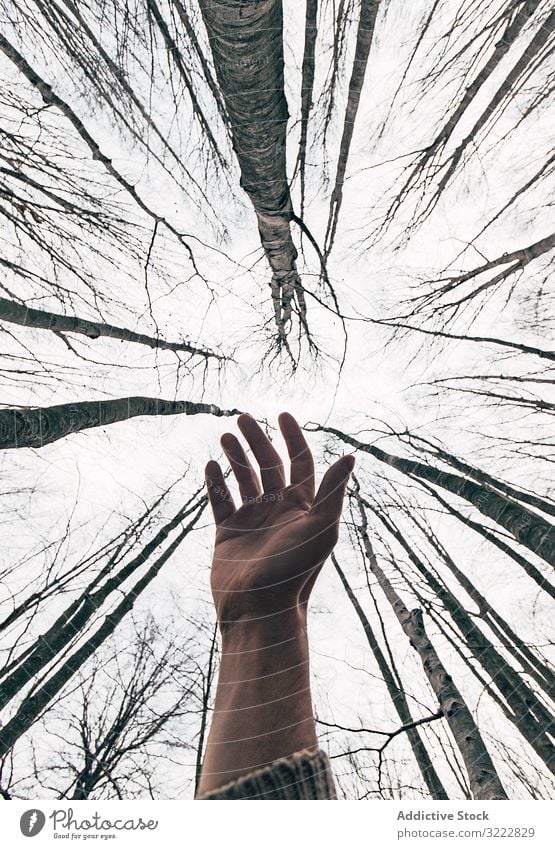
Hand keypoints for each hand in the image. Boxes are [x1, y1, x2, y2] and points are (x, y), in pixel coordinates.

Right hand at [205, 411, 354, 629]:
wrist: (258, 612)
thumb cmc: (294, 572)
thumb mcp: (319, 528)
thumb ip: (333, 491)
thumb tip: (351, 456)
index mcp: (303, 507)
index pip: (300, 462)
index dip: (293, 437)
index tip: (282, 415)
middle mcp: (278, 511)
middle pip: (269, 465)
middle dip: (257, 440)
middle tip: (242, 418)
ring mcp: (252, 521)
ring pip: (244, 479)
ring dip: (236, 457)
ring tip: (225, 435)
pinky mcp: (228, 534)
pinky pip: (221, 501)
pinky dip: (215, 482)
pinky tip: (211, 465)